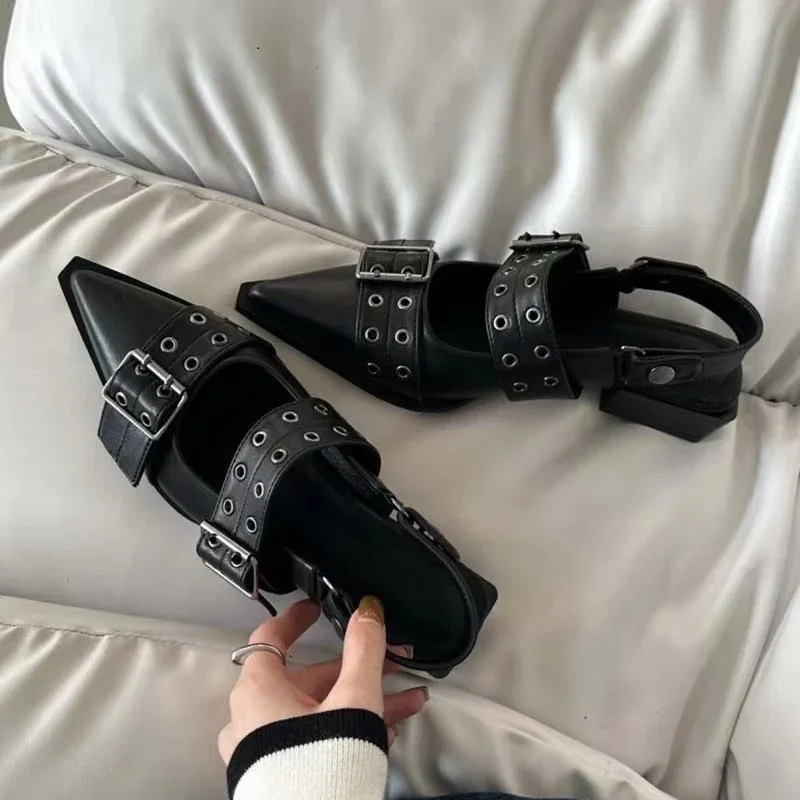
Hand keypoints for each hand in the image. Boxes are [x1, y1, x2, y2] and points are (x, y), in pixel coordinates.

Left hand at [218, 597, 428, 764]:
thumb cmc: (321, 767)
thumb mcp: (353, 698)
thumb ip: (363, 650)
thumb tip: (368, 612)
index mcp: (258, 691)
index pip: (270, 638)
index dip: (295, 619)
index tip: (313, 608)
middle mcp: (251, 719)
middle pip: (308, 679)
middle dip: (357, 671)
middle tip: (389, 665)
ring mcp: (261, 751)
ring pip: (317, 712)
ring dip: (362, 702)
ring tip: (405, 705)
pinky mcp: (276, 775)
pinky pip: (312, 740)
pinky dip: (345, 729)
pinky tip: (383, 736)